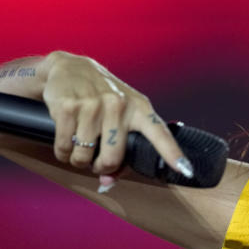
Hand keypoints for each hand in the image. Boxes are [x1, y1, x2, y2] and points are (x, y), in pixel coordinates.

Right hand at [41, 51, 192, 181]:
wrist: (70, 67)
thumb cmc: (102, 97)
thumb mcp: (121, 115)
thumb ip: (121, 149)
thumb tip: (107, 181)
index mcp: (140, 108)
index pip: (159, 134)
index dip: (173, 154)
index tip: (186, 170)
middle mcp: (119, 106)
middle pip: (112, 158)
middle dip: (100, 166)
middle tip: (95, 161)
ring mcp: (93, 105)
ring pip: (84, 156)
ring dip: (78, 160)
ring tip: (79, 149)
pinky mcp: (68, 107)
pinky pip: (64, 147)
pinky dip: (62, 152)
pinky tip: (65, 143)